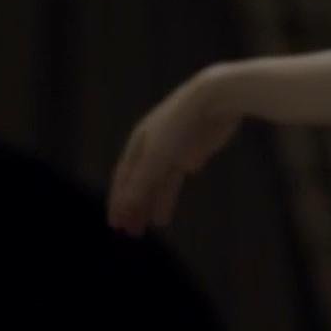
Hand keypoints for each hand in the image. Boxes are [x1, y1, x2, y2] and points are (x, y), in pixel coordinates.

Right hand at [108, 66, 241, 235]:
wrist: (215, 99)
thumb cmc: (182, 125)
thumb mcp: (158, 157)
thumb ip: (141, 184)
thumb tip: (124, 208)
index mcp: (139, 142)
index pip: (123, 178)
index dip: (118, 201)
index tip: (115, 224)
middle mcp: (153, 144)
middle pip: (141, 181)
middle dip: (135, 207)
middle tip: (133, 232)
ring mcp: (174, 146)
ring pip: (161, 180)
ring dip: (156, 202)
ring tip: (157, 224)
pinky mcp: (195, 147)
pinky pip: (178, 173)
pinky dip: (172, 190)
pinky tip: (171, 204)